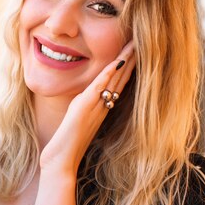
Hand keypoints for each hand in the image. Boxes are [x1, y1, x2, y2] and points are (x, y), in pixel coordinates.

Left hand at [40, 40, 135, 175]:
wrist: (61, 163)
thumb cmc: (66, 145)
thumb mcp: (76, 120)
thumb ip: (84, 107)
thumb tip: (85, 97)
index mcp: (102, 108)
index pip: (118, 82)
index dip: (127, 66)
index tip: (135, 49)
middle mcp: (104, 106)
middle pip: (122, 78)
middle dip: (132, 59)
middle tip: (142, 41)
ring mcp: (96, 107)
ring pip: (114, 80)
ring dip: (125, 61)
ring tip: (135, 44)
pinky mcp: (85, 108)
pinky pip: (99, 88)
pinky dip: (108, 74)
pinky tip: (116, 62)